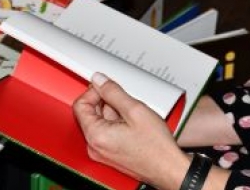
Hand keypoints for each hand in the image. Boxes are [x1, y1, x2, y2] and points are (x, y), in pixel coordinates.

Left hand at [72, 72, 190, 189]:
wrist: (169, 167)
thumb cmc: (156, 147)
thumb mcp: (135, 110)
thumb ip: (113, 92)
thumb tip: (99, 80)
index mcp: (96, 135)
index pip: (80, 105)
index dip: (93, 92)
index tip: (105, 86)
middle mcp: (94, 146)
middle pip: (90, 113)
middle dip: (106, 102)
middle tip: (125, 101)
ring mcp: (102, 152)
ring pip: (100, 121)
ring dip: (114, 112)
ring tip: (133, 115)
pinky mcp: (110, 154)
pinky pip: (107, 132)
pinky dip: (118, 123)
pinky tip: (133, 124)